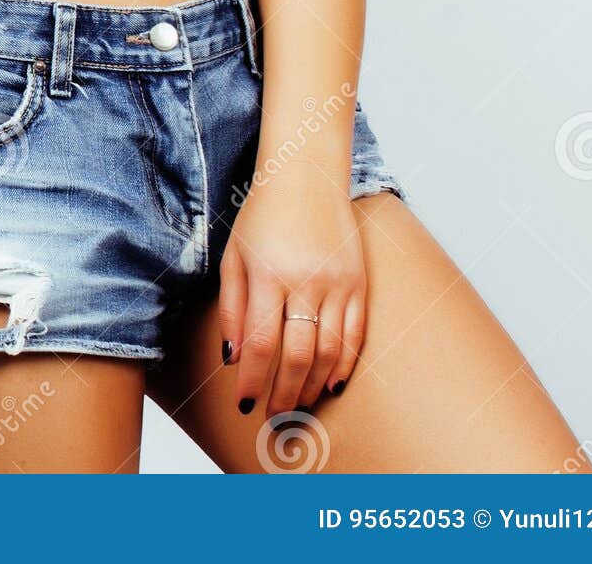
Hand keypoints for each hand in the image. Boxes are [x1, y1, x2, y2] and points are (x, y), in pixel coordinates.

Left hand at [219, 167, 364, 418]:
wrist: (306, 175)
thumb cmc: (262, 216)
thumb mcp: (233, 255)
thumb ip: (232, 308)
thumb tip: (234, 360)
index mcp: (267, 274)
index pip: (261, 343)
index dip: (254, 380)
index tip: (246, 403)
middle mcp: (305, 281)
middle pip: (297, 355)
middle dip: (283, 392)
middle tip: (273, 415)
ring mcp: (337, 283)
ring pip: (329, 352)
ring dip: (311, 386)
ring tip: (296, 404)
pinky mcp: (359, 283)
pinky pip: (355, 335)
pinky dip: (343, 365)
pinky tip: (330, 384)